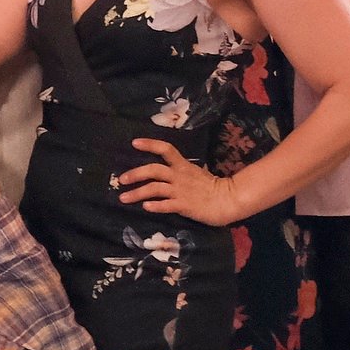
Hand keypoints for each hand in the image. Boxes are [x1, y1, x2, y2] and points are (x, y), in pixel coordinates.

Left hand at [115, 138, 251, 225]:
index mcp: (183, 166)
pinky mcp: (184, 205)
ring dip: (137, 193)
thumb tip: (164, 171)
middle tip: (121, 180)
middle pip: (153, 170)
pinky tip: (145, 207)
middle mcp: (179, 176)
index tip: (134, 142)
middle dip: (135, 173)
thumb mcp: (195, 173)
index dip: (150, 144)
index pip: (166, 149)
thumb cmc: (211, 187)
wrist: (228, 200)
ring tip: (123, 198)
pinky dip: (155, 206)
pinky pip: (166, 205)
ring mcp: (181, 191)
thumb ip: (179, 171)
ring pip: (154, 189)